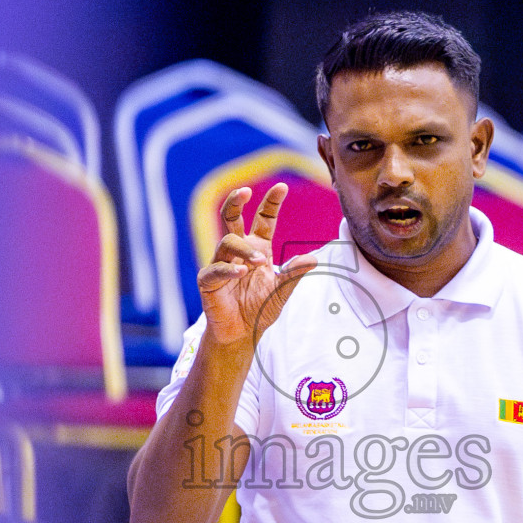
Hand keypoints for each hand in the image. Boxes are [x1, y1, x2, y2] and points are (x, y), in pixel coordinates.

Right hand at [197, 183, 316, 347]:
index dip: (271, 202)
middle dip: (235, 201)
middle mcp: (238, 251)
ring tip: (260, 262)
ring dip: (245, 250)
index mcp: (258, 247)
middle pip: (232, 217)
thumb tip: (314, 259)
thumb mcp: (281, 291)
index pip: (263, 218)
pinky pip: (216, 269)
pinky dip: (228, 269)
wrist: (241, 334)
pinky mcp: (208, 281)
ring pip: (228, 243)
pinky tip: (240, 272)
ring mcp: (221, 263)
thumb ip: (294, 274)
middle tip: (245, 192)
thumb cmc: (259, 309)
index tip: (281, 187)